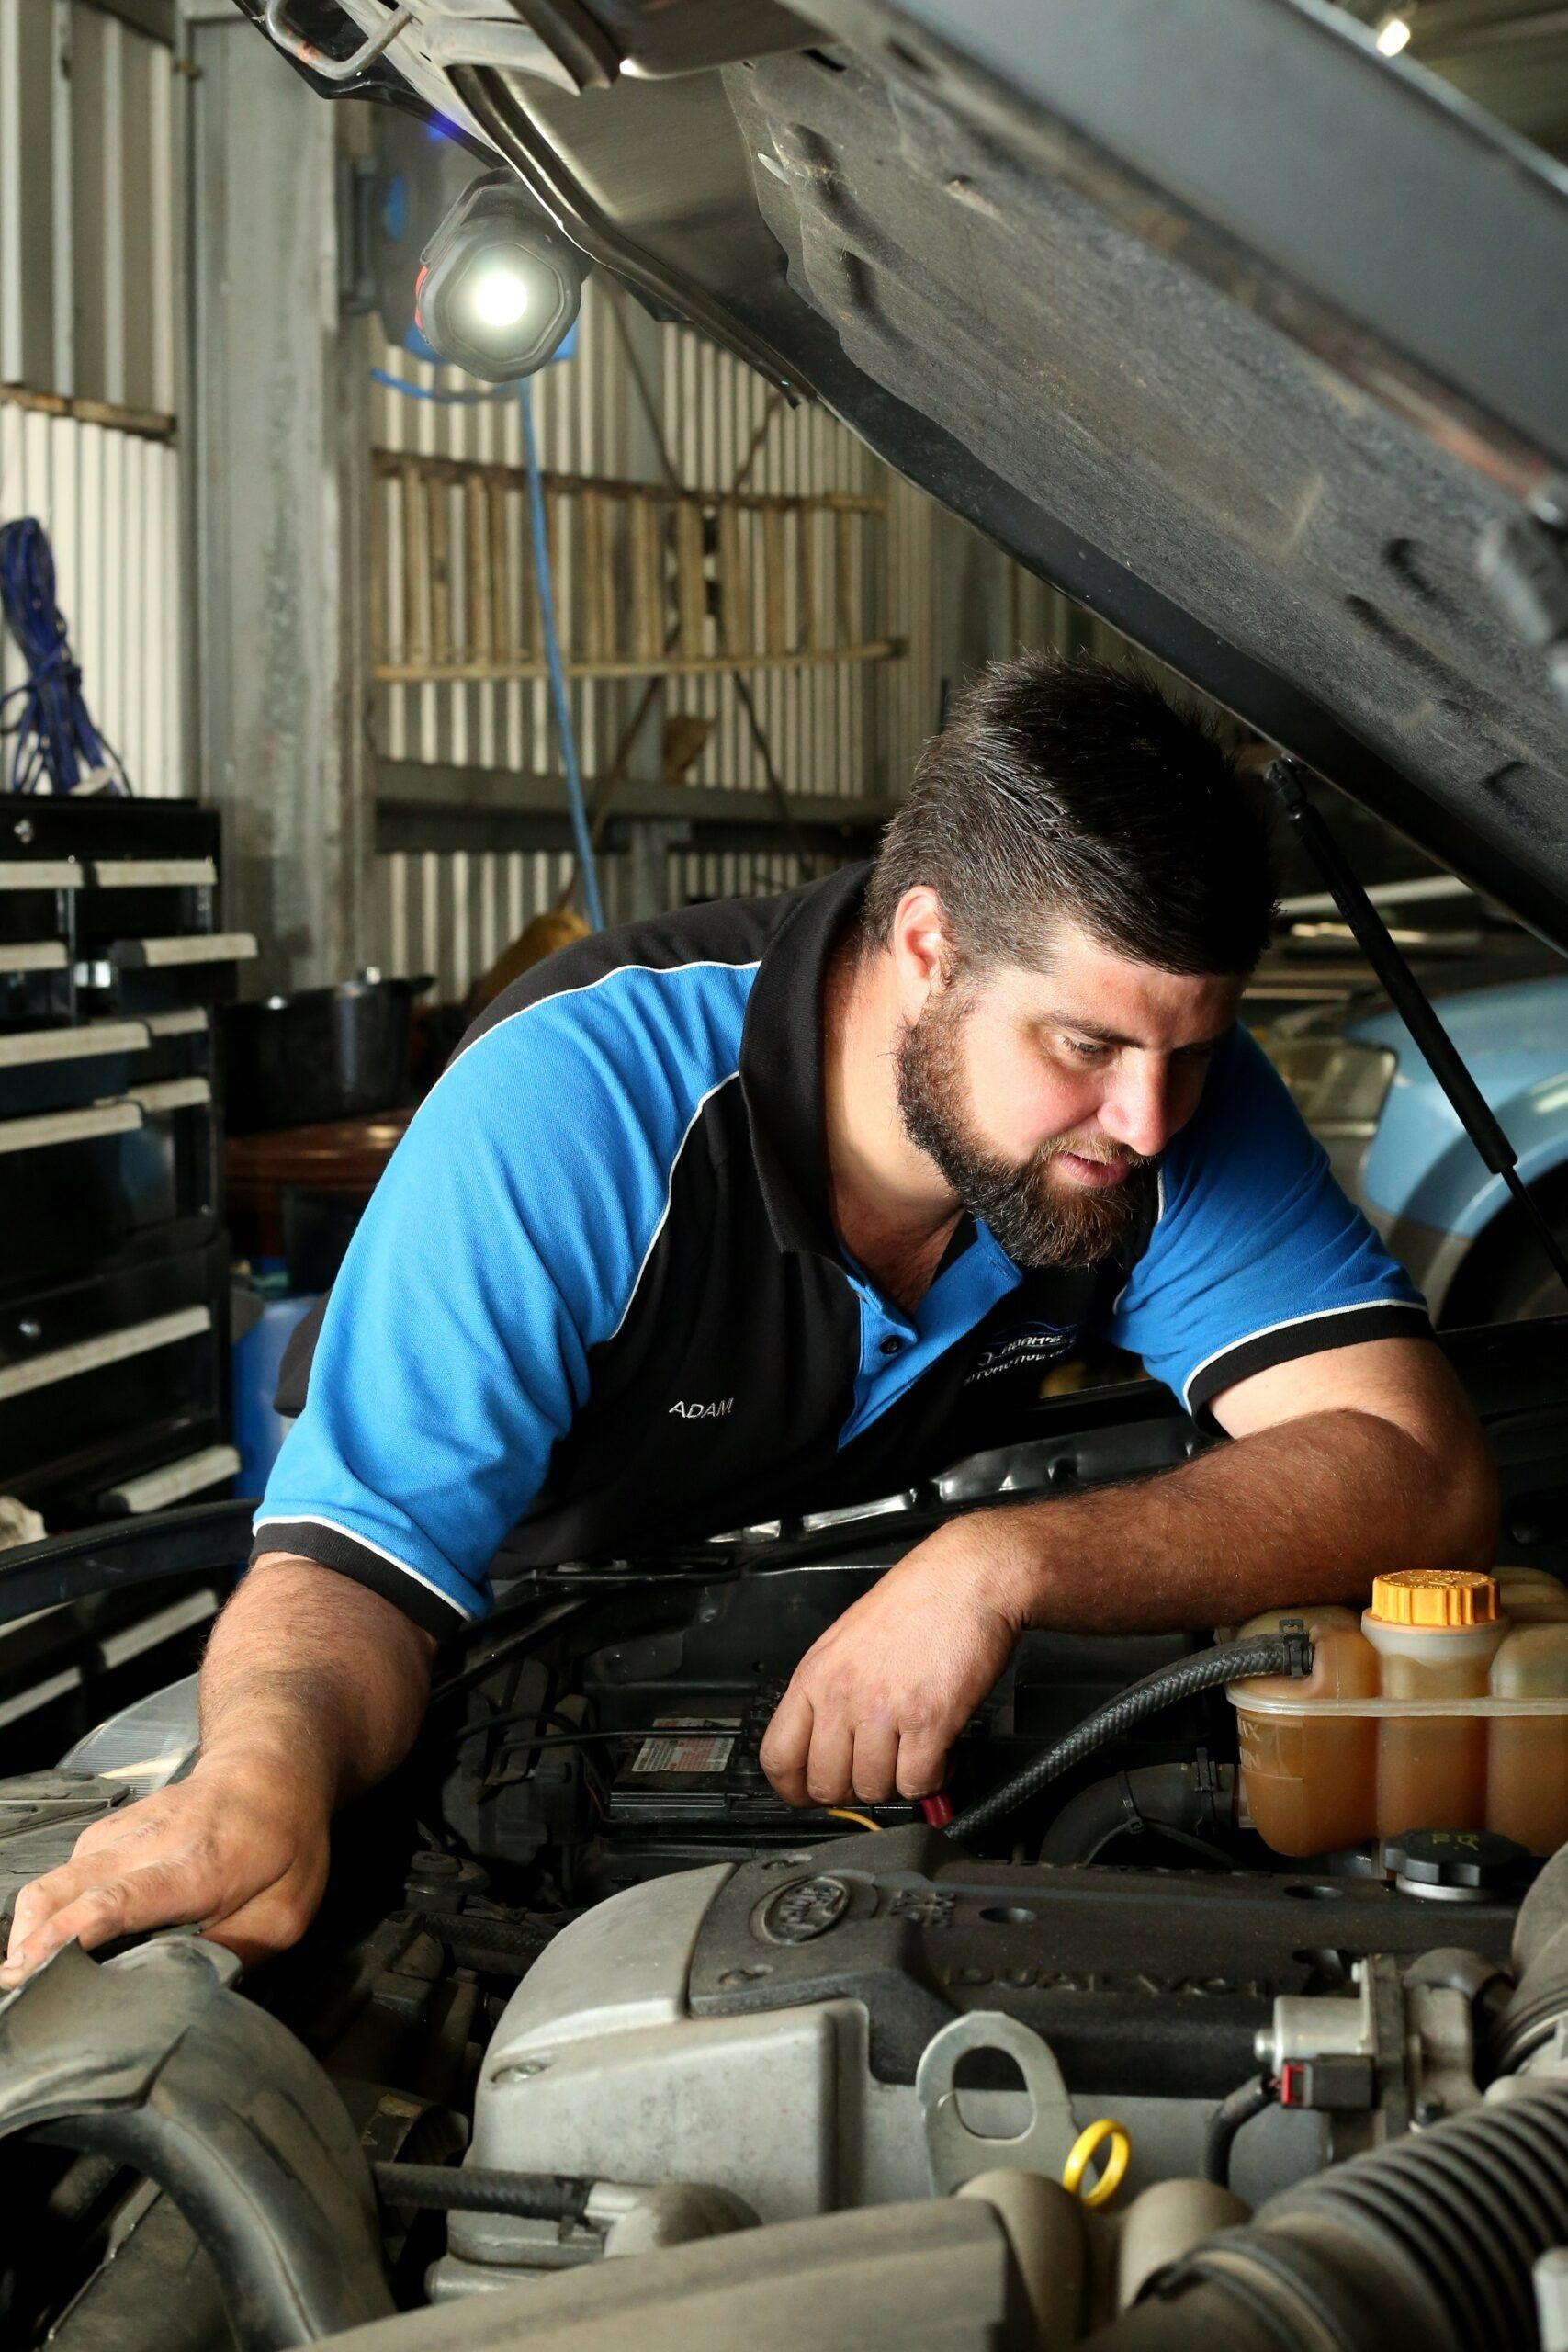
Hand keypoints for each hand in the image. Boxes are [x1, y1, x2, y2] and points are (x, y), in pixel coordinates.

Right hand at [0, 1743, 331, 1986]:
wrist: (271, 1764)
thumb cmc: (285, 1837)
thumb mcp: (286, 1909)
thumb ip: (236, 1952)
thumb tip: (188, 1990)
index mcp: (194, 1867)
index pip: (116, 1900)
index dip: (68, 1936)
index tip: (32, 1969)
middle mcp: (146, 1843)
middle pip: (60, 1889)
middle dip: (28, 1942)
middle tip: (16, 1990)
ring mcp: (120, 1832)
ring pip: (52, 1880)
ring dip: (32, 1929)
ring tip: (30, 1978)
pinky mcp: (107, 1831)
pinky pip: (64, 1873)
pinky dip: (50, 1909)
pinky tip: (59, 1941)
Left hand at [759, 1512, 1034, 1806]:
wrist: (966, 1579)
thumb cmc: (915, 1603)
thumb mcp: (846, 1641)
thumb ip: (829, 1692)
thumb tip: (825, 1744)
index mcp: (814, 1675)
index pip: (777, 1757)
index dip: (794, 1789)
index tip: (812, 1794)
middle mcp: (841, 1695)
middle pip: (826, 1786)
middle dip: (853, 1792)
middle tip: (875, 1773)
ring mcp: (883, 1710)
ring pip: (873, 1790)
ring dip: (896, 1784)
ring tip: (912, 1757)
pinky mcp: (928, 1722)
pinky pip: (917, 1784)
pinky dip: (932, 1781)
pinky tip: (939, 1757)